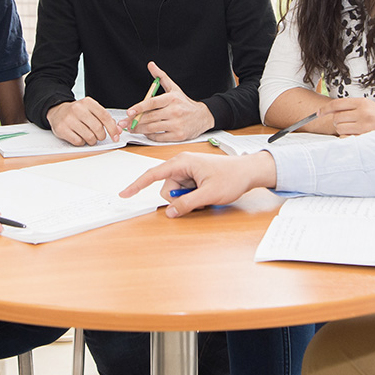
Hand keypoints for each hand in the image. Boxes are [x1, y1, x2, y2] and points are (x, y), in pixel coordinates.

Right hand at [46, 97, 120, 145]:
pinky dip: (82, 142)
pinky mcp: (62, 129)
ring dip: (93, 140)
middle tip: (100, 136)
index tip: (116, 136)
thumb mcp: (92, 111)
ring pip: (89, 136)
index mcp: (87, 102)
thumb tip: (118, 131)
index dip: (112, 128)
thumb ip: (105, 119)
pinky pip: (78, 141)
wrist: (58, 112)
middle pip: (97, 128)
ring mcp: (69, 119)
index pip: (105, 116)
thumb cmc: (78, 113)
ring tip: (90, 137)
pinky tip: (80, 137)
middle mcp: (77, 109)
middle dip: (102, 136)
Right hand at [120, 151, 277, 216]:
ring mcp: (188, 171)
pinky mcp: (194, 176)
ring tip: (206, 196)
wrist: (249, 171)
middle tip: (198, 199)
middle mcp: (182, 164)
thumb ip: (186, 203)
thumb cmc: (232, 177)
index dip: (137, 184)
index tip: (124, 193)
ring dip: (187, 199)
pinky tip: (206, 195)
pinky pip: (184, 191)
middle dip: (178, 198)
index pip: (153, 174)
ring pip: (175, 191)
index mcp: (182, 162)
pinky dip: (192, 196)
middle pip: (166, 187)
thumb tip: (169, 212)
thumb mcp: (208, 194)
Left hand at [121, 61, 214, 141]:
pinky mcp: (178, 135)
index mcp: (172, 98)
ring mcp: (177, 124)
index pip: (152, 103)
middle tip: (124, 123)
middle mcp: (174, 111)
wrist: (203, 116)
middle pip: (150, 117)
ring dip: (139, 129)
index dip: (139, 107)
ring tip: (131, 128)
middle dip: (134, 121)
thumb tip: (151, 65)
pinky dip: (150, 136)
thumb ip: (161, 77)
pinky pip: (159, 137)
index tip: (129, 112)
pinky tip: (146, 133)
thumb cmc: (185, 103)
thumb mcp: (174, 88)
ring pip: (152, 128)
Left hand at [319, 97, 374, 135]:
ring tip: (354, 129)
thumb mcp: (369, 106)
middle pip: (336, 118)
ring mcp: (363, 126)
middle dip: (337, 121)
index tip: (318, 113)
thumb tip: (331, 110)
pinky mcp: (364, 137)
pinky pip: (345, 138)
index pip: (337, 104)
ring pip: (339, 128)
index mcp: (363, 102)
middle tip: (347, 123)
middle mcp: (362, 113)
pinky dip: (347, 138)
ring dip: (343, 130)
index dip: (325, 109)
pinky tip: (356, 135)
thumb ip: (352, 107)